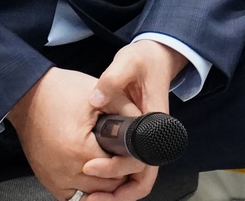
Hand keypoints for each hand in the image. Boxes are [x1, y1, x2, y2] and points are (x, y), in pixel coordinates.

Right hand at [6, 68, 132, 200]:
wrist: (28, 96)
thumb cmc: (59, 92)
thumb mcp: (99, 97)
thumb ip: (127, 113)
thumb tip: (145, 126)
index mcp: (80, 151)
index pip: (120, 171)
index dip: (130, 160)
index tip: (131, 149)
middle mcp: (66, 172)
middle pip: (109, 187)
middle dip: (119, 171)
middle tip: (121, 153)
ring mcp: (55, 180)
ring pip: (94, 194)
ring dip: (105, 181)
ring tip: (108, 158)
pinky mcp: (49, 182)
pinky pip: (76, 196)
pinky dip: (88, 187)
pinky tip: (93, 169)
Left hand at [84, 41, 187, 199]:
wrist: (154, 58)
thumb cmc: (144, 61)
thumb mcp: (128, 62)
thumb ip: (113, 79)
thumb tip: (96, 99)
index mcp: (154, 121)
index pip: (142, 158)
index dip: (118, 169)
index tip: (91, 168)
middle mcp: (153, 137)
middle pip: (143, 178)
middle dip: (118, 194)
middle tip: (91, 200)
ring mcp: (145, 141)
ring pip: (136, 178)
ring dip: (115, 192)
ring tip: (90, 199)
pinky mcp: (136, 140)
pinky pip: (129, 169)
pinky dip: (114, 180)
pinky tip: (95, 184)